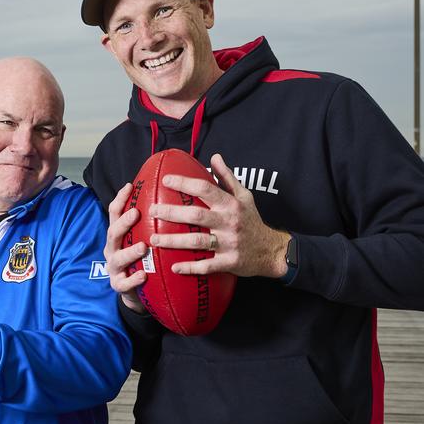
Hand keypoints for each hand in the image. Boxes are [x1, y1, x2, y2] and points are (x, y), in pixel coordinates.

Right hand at [105, 184, 147, 313]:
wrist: (135, 291)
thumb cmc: (141, 259)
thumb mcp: (141, 238)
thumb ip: (149, 223)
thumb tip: (169, 197)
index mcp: (117, 235)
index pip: (114, 213)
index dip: (120, 199)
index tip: (130, 186)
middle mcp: (112, 249)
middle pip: (113, 233)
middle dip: (123, 223)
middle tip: (135, 213)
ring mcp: (114, 268)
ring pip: (118, 258)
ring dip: (130, 252)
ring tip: (143, 247)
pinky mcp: (119, 285)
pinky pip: (124, 283)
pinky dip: (133, 280)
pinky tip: (143, 276)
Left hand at [149, 153, 289, 277]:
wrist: (272, 251)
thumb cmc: (252, 221)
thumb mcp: (244, 196)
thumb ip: (227, 177)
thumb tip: (215, 156)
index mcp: (230, 204)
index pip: (205, 189)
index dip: (185, 183)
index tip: (166, 180)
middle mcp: (229, 222)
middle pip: (196, 215)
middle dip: (172, 212)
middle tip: (152, 211)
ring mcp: (229, 243)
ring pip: (197, 241)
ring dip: (174, 241)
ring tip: (153, 239)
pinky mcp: (229, 262)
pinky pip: (207, 265)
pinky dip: (190, 267)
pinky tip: (174, 267)